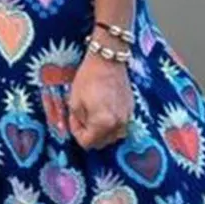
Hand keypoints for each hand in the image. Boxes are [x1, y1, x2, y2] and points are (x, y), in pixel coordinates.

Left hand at [68, 33, 133, 149]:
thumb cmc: (88, 78)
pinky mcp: (132, 109)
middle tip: (81, 117)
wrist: (108, 60)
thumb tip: (81, 128)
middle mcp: (119, 124)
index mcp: (103, 123)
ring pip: (112, 136)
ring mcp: (128, 117)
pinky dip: (111, 123)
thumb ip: (77, 121)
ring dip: (101, 131)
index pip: (87, 143)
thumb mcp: (74, 102)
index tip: (73, 119)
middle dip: (89, 134)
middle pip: (101, 143)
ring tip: (93, 113)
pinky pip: (120, 125)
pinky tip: (103, 109)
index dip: (77, 133)